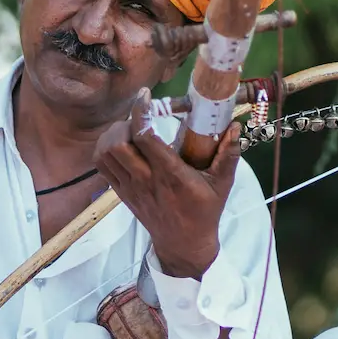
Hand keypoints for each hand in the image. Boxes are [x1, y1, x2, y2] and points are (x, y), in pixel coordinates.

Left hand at [93, 88, 241, 279]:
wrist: (183, 243)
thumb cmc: (205, 210)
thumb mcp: (222, 183)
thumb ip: (228, 154)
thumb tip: (235, 126)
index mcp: (171, 175)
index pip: (145, 137)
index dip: (140, 112)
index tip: (145, 95)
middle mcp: (146, 180)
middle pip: (118, 143)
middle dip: (125, 122)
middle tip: (140, 118)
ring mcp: (130, 187)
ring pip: (106, 153)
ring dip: (113, 135)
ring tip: (129, 130)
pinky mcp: (121, 192)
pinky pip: (101, 165)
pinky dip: (104, 149)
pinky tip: (120, 143)